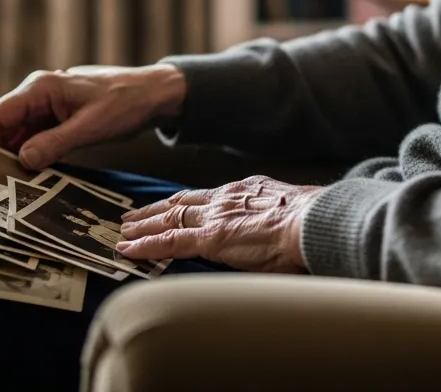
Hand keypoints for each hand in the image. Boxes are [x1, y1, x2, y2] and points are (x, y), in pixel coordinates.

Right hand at [0, 64, 185, 169]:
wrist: (154, 95)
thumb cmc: (125, 102)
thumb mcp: (91, 126)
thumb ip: (55, 142)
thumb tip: (21, 160)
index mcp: (40, 88)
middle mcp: (37, 95)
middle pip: (1, 127)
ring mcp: (47, 108)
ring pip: (16, 136)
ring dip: (9, 159)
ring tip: (2, 189)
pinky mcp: (58, 121)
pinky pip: (34, 140)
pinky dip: (28, 158)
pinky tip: (26, 179)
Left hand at [117, 176, 320, 272]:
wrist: (314, 223)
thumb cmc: (314, 226)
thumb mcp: (291, 216)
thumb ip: (274, 224)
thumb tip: (277, 239)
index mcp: (248, 191)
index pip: (208, 197)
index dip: (186, 202)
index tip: (172, 206)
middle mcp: (227, 198)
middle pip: (182, 202)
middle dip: (157, 210)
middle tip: (134, 215)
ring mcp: (216, 217)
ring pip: (169, 219)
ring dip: (144, 225)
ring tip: (125, 231)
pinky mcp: (210, 238)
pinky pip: (169, 242)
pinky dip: (145, 246)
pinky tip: (128, 249)